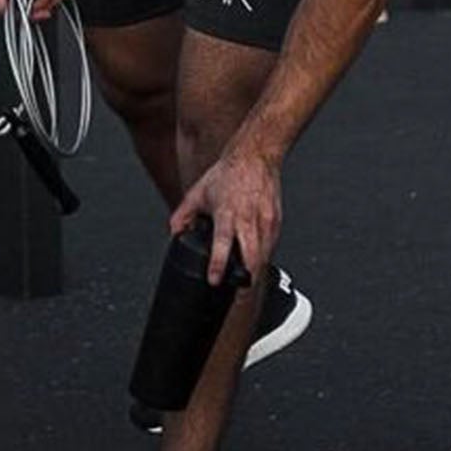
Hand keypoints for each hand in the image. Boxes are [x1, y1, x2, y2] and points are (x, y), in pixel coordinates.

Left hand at [171, 142, 280, 286]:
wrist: (256, 155)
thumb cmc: (228, 173)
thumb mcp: (199, 193)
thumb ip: (183, 214)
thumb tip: (173, 233)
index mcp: (227, 213)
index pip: (223, 244)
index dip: (218, 265)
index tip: (214, 281)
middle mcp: (248, 219)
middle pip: (252, 257)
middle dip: (246, 279)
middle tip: (237, 295)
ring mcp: (265, 220)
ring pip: (265, 255)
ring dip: (256, 271)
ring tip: (246, 283)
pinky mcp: (276, 220)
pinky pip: (271, 245)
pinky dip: (264, 256)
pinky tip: (256, 261)